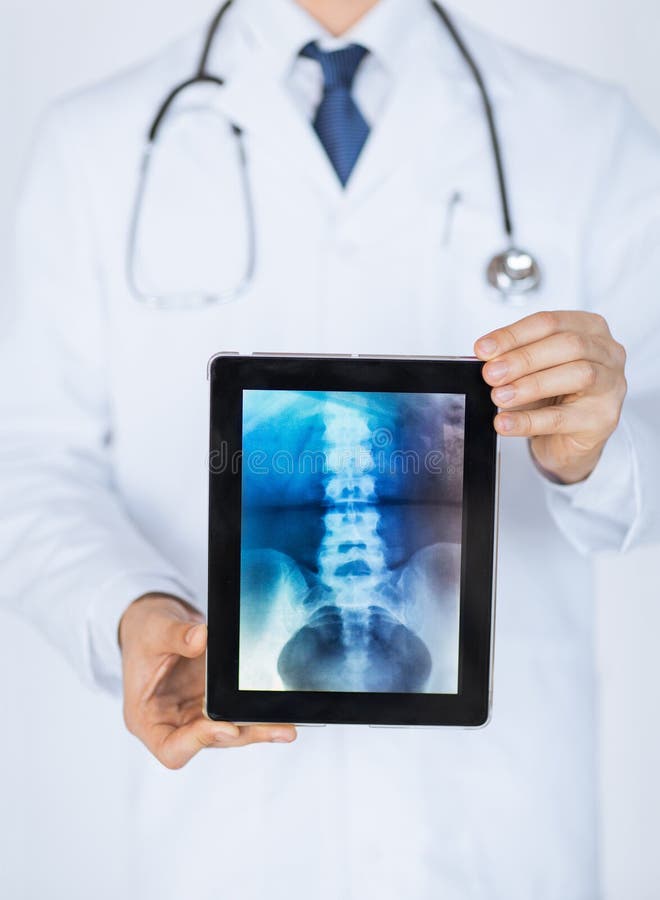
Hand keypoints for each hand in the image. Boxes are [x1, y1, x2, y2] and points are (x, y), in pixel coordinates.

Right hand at [119, 594, 296, 768]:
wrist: (156, 622)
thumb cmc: (145, 632)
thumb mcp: (153, 630)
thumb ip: (174, 635)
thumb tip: (201, 638)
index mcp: (146, 719)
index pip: (171, 749)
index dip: (199, 743)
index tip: (224, 726)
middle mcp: (172, 724)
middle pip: (209, 742)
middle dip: (243, 735)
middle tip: (278, 729)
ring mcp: (195, 715)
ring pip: (229, 731)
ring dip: (257, 728)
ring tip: (287, 726)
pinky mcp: (213, 702)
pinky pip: (236, 711)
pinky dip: (256, 710)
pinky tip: (280, 709)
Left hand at [474, 311, 626, 483]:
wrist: (568, 439)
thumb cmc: (554, 396)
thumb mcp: (533, 369)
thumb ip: (514, 358)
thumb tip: (487, 357)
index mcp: (589, 328)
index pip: (550, 323)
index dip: (514, 335)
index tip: (483, 349)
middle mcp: (607, 353)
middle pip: (568, 345)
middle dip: (523, 359)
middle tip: (491, 373)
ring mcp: (611, 385)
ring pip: (576, 375)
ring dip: (530, 385)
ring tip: (499, 396)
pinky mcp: (604, 419)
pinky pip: (564, 418)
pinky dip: (529, 420)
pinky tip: (506, 422)